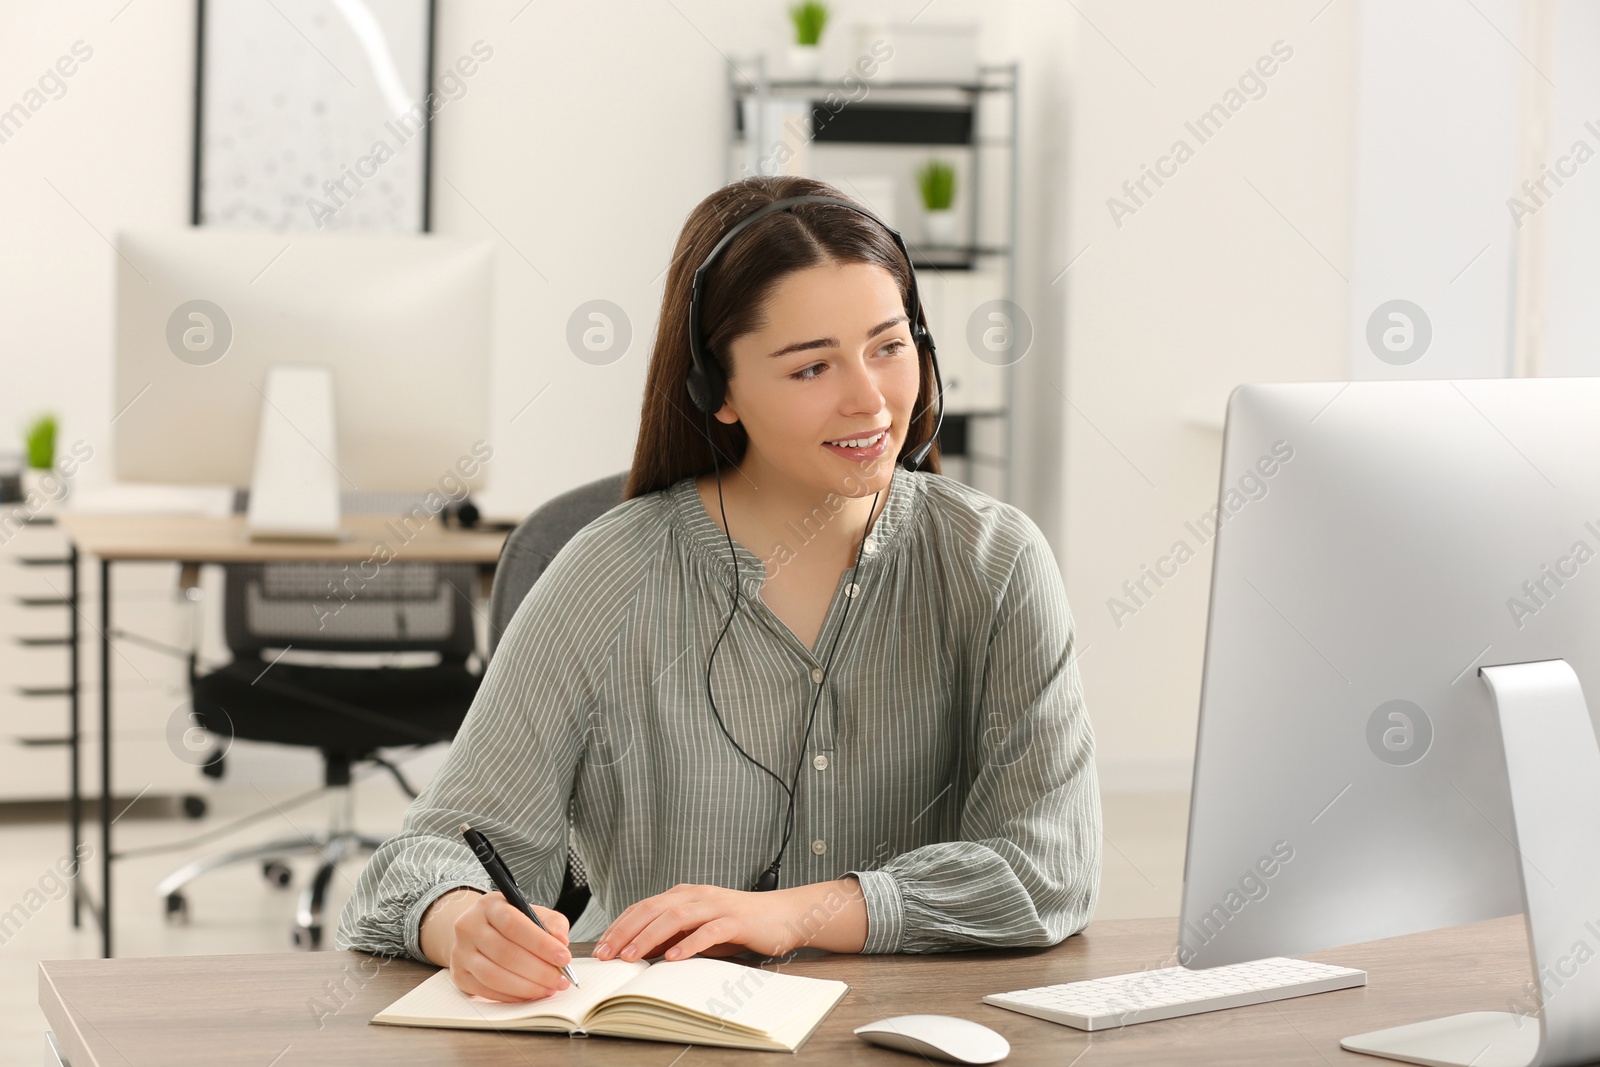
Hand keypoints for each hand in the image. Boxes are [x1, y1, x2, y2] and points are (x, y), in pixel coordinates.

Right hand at [420, 887, 573, 1001]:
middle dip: (539, 970)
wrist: (474, 930)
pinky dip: (512, 996)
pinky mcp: (459, 976)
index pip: (514, 925)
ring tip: (549, 989)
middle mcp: (469, 927)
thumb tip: (562, 941)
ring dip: (527, 987)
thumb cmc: (508, 922)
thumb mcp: (530, 912)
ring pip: (494, 976)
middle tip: (561, 979)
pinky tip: (530, 994)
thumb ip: (551, 922)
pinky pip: (487, 991)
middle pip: (505, 954)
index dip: (541, 944)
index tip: (564, 957)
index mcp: (489, 906)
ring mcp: (460, 953)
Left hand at [593, 877, 866, 962]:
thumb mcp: (700, 930)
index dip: (620, 926)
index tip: (601, 948)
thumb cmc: (739, 925)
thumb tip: (641, 952)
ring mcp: (716, 905)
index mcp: (684, 894)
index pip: (643, 907)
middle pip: (653, 909)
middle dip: (626, 932)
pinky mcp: (735, 920)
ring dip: (650, 936)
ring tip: (632, 956)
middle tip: (607, 954)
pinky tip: (674, 956)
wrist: (784, 915)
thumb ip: (674, 935)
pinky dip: (689, 943)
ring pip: (675, 916)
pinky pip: (708, 930)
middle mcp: (696, 895)